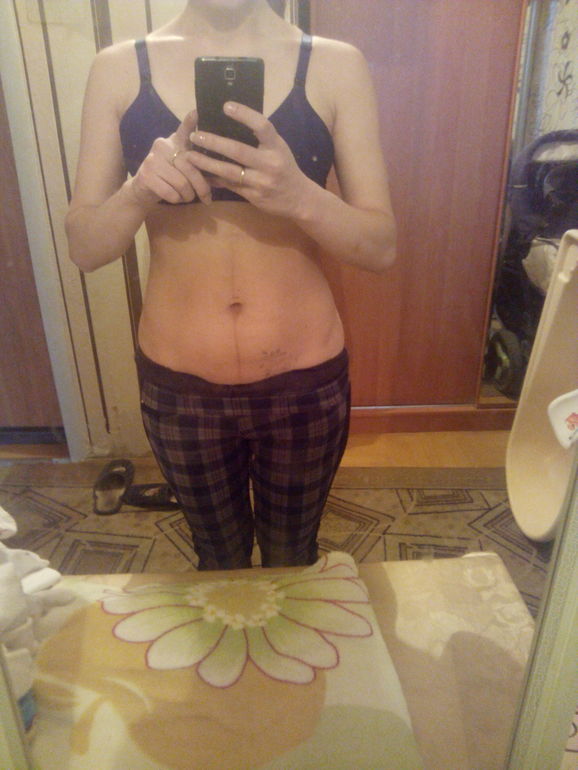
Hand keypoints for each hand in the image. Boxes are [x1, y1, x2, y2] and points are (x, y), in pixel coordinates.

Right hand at [130, 110, 212, 205]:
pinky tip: (175, 198)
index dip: (190, 122)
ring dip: (188, 195)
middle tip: (207, 198)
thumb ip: (196, 164)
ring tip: (187, 197)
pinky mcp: (146, 175)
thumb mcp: (183, 168)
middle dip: (202, 187)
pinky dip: (177, 200)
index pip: (184, 130)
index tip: (197, 112)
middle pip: (190, 167)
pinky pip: (171, 193)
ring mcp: (153, 159)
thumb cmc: (169, 179)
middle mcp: (163, 146)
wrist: (143, 191)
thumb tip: (219, 171)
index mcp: (174, 142)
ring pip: (182, 183)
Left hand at [187, 102, 310, 216]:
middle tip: (195, 135)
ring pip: (229, 171)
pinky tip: (199, 173)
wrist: (299, 199)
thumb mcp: (279, 149)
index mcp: (277, 147)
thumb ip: (260, 140)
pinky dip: (213, 179)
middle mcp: (269, 163)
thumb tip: (230, 122)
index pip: (262, 126)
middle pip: (238, 150)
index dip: (244, 115)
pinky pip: (229, 186)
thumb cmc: (285, 168)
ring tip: (190, 155)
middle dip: (213, 142)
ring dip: (207, 163)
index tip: (225, 106)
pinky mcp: (253, 196)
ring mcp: (261, 182)